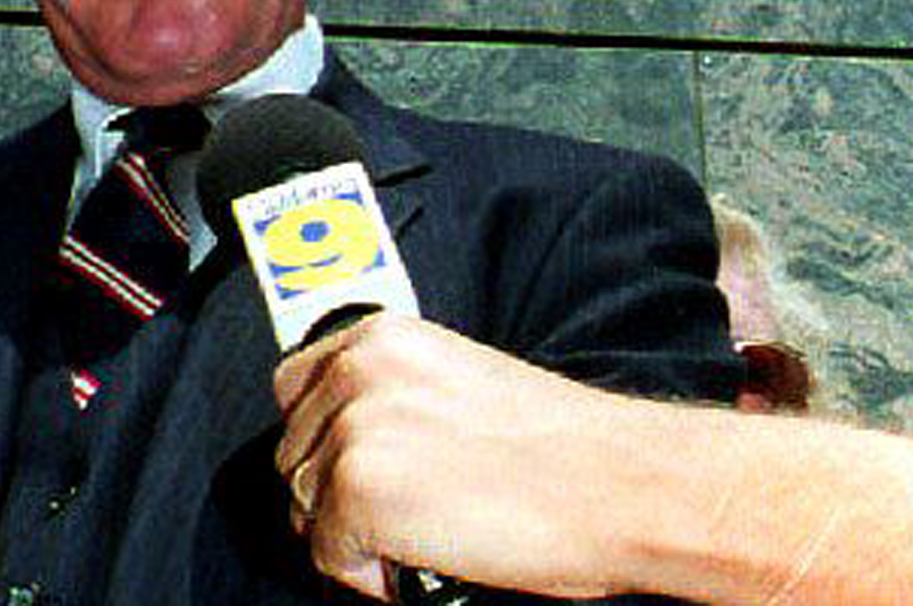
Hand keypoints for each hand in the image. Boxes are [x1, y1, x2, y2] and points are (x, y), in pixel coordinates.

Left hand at [272, 314, 632, 600]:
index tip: (353, 468)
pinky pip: (328, 555)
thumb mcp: (459, 383)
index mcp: (385, 337)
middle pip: (293, 453)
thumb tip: (351, 442)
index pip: (296, 389)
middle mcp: (359, 372)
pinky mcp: (358, 491)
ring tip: (422, 537)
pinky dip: (369, 575)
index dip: (322, 440)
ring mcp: (354, 430)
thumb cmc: (564, 448)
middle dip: (334, 494)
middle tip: (400, 516)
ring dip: (353, 534)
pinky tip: (428, 559)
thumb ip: (395, 397)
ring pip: (306, 506)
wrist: (619, 484)